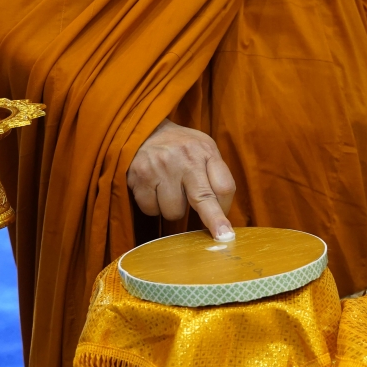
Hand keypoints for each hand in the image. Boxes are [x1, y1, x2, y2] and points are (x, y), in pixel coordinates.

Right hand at [127, 119, 235, 239]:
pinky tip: (153, 188)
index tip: (227, 230)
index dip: (225, 209)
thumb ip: (216, 175)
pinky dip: (153, 206)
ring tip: (169, 189)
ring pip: (174, 212)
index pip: (224, 186)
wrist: (143, 129)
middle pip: (204, 199)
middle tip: (222, 236)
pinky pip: (152, 210)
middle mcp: (184, 158)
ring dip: (173, 208)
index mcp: (205, 151)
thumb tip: (222, 213)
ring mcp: (160, 168)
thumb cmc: (180, 147)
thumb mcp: (204, 148)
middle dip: (214, 221)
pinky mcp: (139, 177)